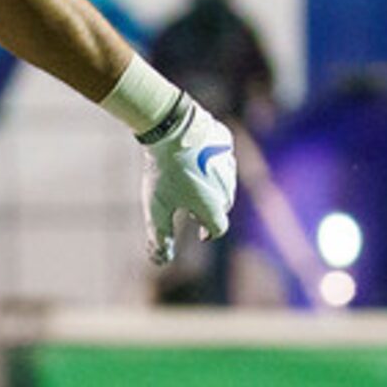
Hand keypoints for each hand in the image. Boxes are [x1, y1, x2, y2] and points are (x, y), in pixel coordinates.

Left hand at [140, 99, 235, 264]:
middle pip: (223, 206)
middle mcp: (227, 187)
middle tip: (192, 209)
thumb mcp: (157, 207)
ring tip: (192, 184)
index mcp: (214, 206)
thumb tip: (162, 258)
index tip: (199, 233)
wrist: (170, 127)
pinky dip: (212, 163)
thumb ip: (160, 236)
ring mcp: (229, 162)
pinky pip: (222, 157)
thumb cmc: (163, 171)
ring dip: (213, 187)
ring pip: (225, 182)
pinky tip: (195, 158)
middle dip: (210, 211)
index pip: (217, 228)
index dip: (207, 232)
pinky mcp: (225, 142)